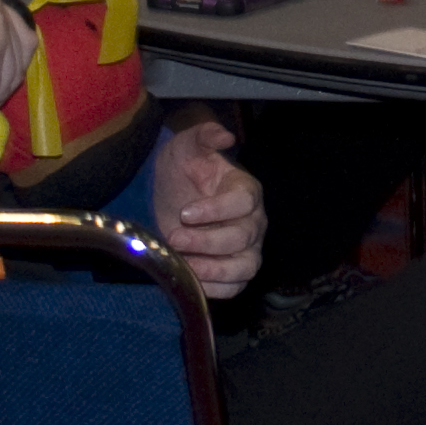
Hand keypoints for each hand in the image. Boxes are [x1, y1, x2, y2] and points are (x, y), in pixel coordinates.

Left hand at [147, 113, 267, 298]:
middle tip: (174, 237)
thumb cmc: (183, 169)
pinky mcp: (234, 272)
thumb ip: (204, 135)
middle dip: (207, 242)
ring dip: (215, 270)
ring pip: (245, 267)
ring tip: (185, 265)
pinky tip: (191, 280)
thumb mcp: (187, 146)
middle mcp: (254, 222)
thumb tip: (225, 136)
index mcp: (246, 190)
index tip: (184, 213)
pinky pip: (235, 287)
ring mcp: (247, 249)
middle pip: (243, 238)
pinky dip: (217, 289)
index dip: (216, 211)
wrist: (172, 194)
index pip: (243, 203)